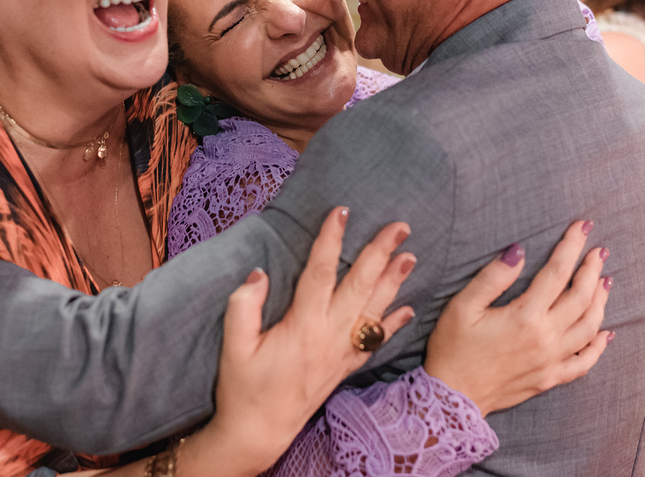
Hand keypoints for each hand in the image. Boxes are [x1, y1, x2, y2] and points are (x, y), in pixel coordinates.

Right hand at [188, 207, 416, 476]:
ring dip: (393, 282)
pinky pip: (375, 342)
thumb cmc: (243, 388)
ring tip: (410, 256)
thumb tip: (258, 274)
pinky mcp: (344, 368)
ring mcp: (340, 353)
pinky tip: (408, 309)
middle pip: (359, 286)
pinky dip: (393, 324)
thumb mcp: (233, 346)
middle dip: (379, 253)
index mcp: (302, 326)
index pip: (319, 273)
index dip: (331, 239)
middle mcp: (328, 337)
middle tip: (400, 226)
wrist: (259, 433)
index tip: (341, 211)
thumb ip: (243, 307)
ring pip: (373, 311)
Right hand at [424, 219, 611, 415]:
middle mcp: (545, 338)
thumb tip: (519, 251)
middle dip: (592, 270)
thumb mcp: (462, 307)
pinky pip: (584, 362)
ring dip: (601, 301)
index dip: (571, 247)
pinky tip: (606, 333)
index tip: (582, 227)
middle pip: (581, 297)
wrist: (452, 397)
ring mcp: (551, 360)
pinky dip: (599, 347)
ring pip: (589, 327)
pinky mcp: (550, 379)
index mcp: (525, 316)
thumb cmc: (452, 348)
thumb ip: (492, 277)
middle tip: (599, 251)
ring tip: (605, 281)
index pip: (557, 273)